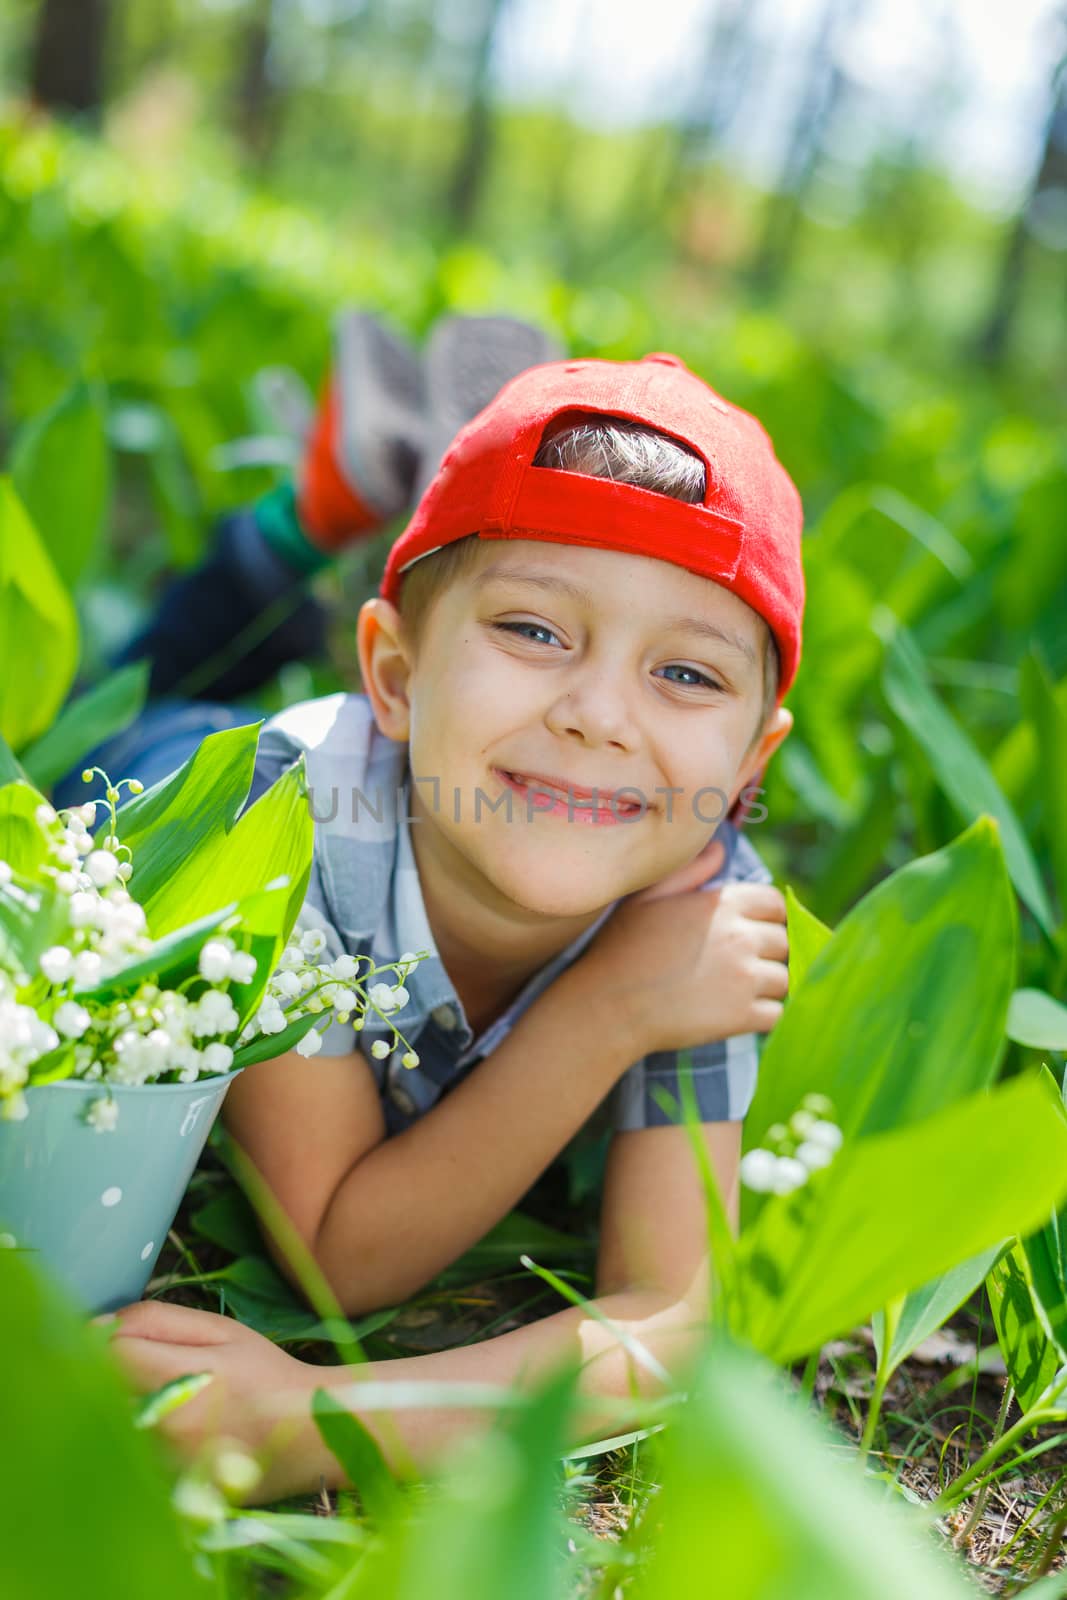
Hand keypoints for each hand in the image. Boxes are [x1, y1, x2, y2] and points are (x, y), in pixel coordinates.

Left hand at [101, 1300, 329, 1504]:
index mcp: (183, 1378)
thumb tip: (101, 1324)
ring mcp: (163, 1465)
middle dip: (109, 1374)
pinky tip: (166, 1431)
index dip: (108, 1339)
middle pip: (100, 1392)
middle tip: (140, 1368)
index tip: (121, 1339)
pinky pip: (126, 1456)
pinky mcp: (164, 1490)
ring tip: (159, 1399)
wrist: (309, 1434)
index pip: (109, 1353)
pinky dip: (134, 1439)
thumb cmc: (265, 1374)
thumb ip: (158, 1320)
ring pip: (110, 1425)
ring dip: (121, 1406)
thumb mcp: (222, 1330)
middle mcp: (168, 1427)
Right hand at [585, 837, 788, 1054]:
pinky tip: (737, 1015)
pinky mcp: (744, 1016)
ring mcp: (746, 977)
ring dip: (766, 987)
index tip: (749, 932)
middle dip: (767, 953)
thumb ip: (690, 870)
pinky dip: (763, 1017)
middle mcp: (742, 937)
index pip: (775, 903)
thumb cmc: (622, 947)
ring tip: (735, 992)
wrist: (608, 1006)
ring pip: (783, 979)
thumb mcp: (648, 897)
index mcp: (724, 903)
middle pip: (784, 942)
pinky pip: (776, 1014)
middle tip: (737, 966)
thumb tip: (720, 850)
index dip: (766, 918)